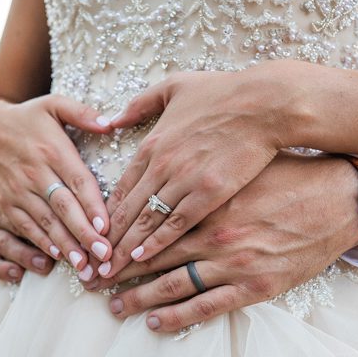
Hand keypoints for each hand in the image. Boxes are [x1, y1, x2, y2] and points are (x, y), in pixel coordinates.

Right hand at [0, 94, 113, 280]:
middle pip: (63, 207)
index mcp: (53, 150)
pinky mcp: (7, 203)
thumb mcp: (54, 104)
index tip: (106, 227)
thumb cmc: (30, 118)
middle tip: (103, 255)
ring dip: (65, 245)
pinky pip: (25, 226)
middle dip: (84, 233)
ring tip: (84, 265)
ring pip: (45, 221)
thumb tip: (111, 123)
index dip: (92, 205)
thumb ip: (83, 113)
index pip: (77, 181)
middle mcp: (35, 172)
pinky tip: (57, 257)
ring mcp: (19, 190)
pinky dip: (41, 243)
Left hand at [88, 152, 357, 332]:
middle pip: (151, 256)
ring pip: (172, 285)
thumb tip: (163, 157)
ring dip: (138, 298)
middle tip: (91, 282)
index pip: (149, 222)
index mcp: (205, 201)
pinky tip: (154, 322)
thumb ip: (200, 165)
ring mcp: (234, 263)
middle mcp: (214, 233)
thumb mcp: (238, 161)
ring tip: (114, 306)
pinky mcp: (256, 286)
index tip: (96, 246)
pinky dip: (177, 317)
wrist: (339, 198)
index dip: (117, 237)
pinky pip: (207, 307)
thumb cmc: (288, 173)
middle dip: (117, 271)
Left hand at [100, 63, 303, 279]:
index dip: (105, 215)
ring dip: (126, 248)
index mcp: (152, 143)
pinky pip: (176, 223)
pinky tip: (142, 258)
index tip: (95, 234)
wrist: (265, 101)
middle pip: (127, 210)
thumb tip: (113, 119)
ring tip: (110, 271)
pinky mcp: (210, 193)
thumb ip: (141, 104)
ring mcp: (184, 179)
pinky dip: (157, 242)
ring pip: (146, 221)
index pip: (120, 187)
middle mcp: (162, 164)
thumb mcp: (174, 86)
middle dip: (108, 240)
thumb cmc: (224, 92)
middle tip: (93, 263)